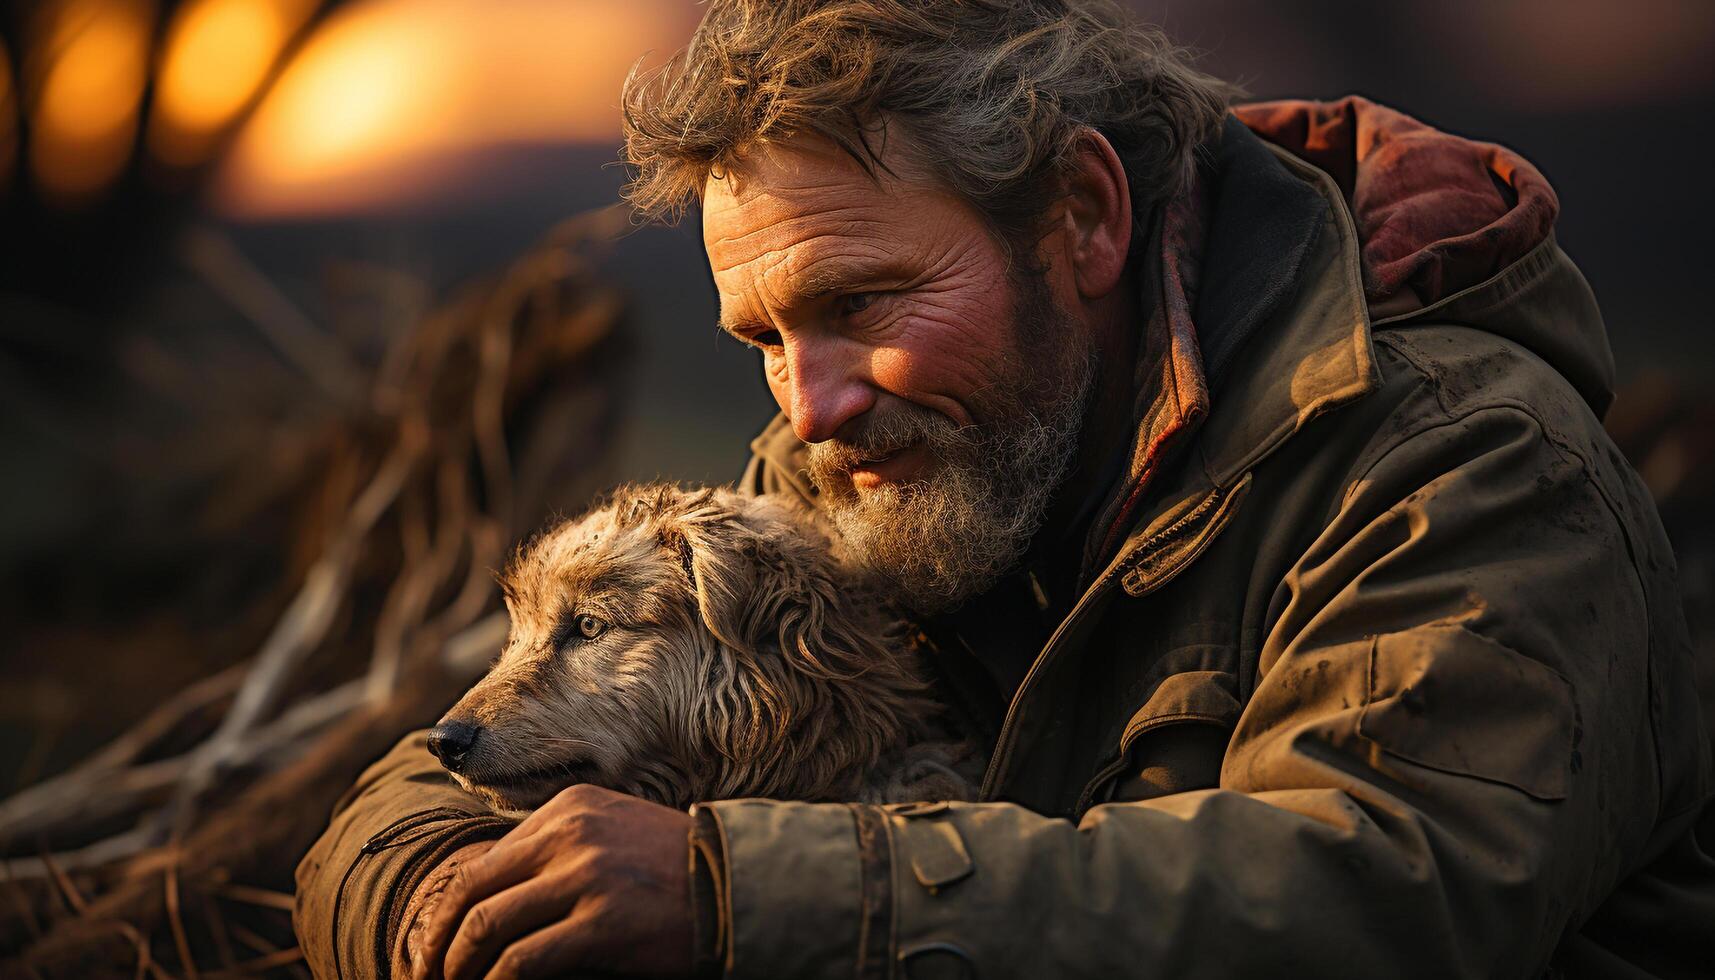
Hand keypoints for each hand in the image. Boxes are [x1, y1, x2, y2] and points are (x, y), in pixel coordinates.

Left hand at [409, 783, 694, 979]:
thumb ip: (558, 849)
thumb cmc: (675, 871)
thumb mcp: (613, 834)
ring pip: (487, 926)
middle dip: (437, 942)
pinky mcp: (601, 922)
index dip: (448, 909)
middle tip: (423, 977)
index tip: (435, 946)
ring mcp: (586, 876)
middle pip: (473, 890)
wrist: (741, 887)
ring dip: (457, 967)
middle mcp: (572, 832)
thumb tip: (492, 894)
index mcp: (570, 807)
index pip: (485, 859)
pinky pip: (521, 961)